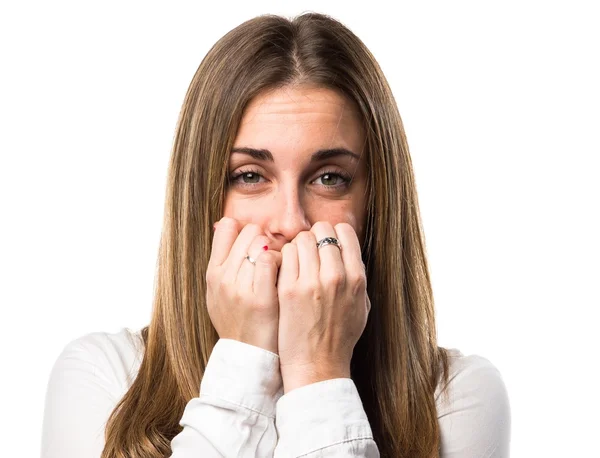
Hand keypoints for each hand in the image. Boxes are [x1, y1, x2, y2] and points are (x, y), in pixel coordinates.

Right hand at [206, 217, 281, 353]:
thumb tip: (228, 227)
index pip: (226, 227)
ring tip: (283, 264)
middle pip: (249, 232)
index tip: (255, 241)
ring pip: (262, 243)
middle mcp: (223, 278)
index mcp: (212, 273)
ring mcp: (240, 288)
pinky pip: (272, 260)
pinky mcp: (260, 298)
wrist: (248, 357)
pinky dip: (284, 260)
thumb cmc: (238, 322)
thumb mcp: (218, 294)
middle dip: (265, 239)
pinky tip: (289, 272)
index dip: (245, 230)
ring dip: (277, 249)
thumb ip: (223, 263)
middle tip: (274, 255)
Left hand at [276, 222, 370, 392]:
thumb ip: (357, 277)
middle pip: (322, 230)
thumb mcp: (361, 306)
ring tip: (296, 261)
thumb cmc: (340, 337)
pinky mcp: (289, 289)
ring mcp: (312, 282)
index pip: (344, 232)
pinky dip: (284, 258)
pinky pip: (285, 255)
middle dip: (314, 236)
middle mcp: (336, 276)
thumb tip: (348, 253)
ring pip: (301, 239)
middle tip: (308, 250)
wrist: (318, 365)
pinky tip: (285, 270)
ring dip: (298, 246)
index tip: (325, 242)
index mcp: (356, 278)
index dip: (333, 233)